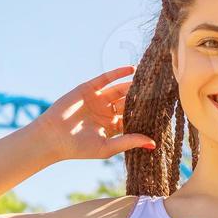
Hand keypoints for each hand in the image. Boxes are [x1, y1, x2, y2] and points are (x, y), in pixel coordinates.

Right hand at [34, 65, 156, 162]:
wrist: (52, 137)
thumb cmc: (79, 148)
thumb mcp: (108, 147)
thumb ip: (129, 141)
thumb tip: (153, 143)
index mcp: (112, 127)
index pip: (133, 118)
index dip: (146, 114)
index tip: (164, 110)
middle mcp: (106, 112)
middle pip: (129, 102)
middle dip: (143, 97)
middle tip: (162, 91)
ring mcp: (98, 99)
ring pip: (120, 89)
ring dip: (133, 85)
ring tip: (150, 79)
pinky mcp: (88, 88)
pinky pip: (106, 78)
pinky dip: (118, 73)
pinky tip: (132, 69)